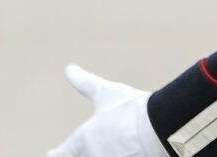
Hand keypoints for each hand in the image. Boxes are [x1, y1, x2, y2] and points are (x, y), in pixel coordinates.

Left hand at [47, 64, 165, 156]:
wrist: (164, 129)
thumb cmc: (133, 110)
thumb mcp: (106, 94)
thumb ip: (85, 83)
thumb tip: (68, 68)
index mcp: (83, 141)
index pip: (60, 155)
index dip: (56, 154)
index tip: (51, 153)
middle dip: (80, 154)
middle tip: (83, 149)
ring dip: (106, 153)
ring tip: (115, 148)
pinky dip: (123, 156)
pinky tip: (129, 152)